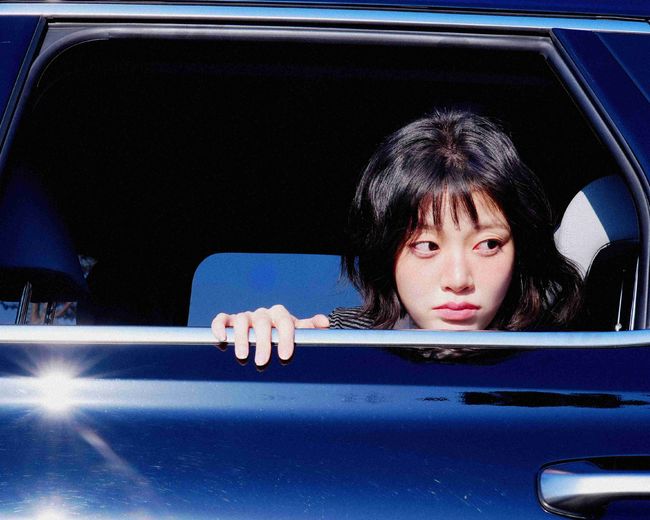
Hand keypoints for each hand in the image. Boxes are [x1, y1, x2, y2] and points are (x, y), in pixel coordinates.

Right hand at [211, 305, 328, 366]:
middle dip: (263, 343)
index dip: (285, 338)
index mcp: (281, 315)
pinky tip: (222, 338)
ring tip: (242, 356)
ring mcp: (246, 317)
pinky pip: (222, 319)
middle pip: (263, 323)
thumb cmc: (284, 336)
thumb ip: (310, 329)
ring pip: (241, 321)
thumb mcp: (298, 333)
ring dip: (241, 337)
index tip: (285, 356)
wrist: (267, 333)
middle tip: (262, 362)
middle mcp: (263, 314)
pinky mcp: (229, 321)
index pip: (285, 323)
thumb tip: (324, 323)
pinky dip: (220, 326)